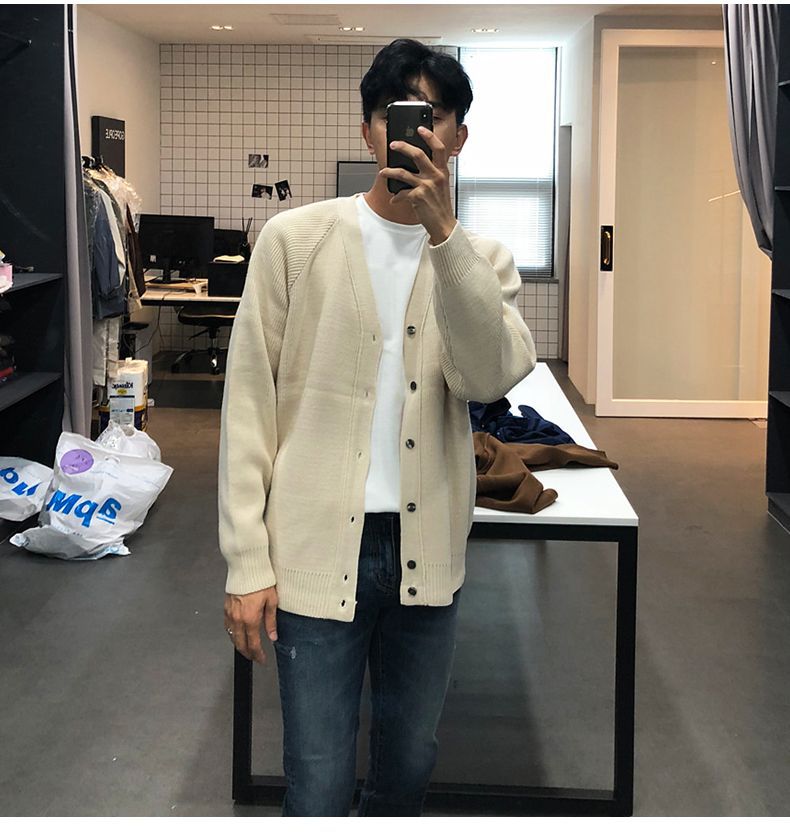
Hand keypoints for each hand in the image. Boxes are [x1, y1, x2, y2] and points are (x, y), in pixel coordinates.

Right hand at [224, 586, 277, 664]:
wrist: (246, 567)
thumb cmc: (260, 580)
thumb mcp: (272, 601)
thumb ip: (271, 621)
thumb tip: (273, 636)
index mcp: (250, 618)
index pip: (253, 644)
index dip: (258, 655)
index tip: (262, 660)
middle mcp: (238, 619)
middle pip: (240, 644)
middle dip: (248, 654)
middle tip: (255, 657)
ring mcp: (230, 614)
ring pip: (232, 637)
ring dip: (239, 645)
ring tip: (247, 648)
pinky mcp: (226, 608)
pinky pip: (227, 626)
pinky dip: (232, 634)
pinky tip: (237, 634)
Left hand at [379, 126, 456, 244]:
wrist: (443, 224)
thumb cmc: (440, 206)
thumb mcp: (440, 186)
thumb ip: (431, 174)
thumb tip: (412, 165)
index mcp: (442, 171)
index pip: (438, 148)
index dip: (429, 136)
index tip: (420, 128)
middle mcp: (435, 176)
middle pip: (418, 154)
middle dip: (403, 147)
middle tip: (393, 144)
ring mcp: (426, 186)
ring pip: (403, 173)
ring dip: (389, 171)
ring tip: (383, 172)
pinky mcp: (418, 197)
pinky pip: (401, 192)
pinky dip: (396, 196)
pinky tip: (394, 199)